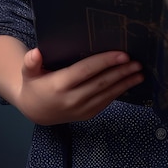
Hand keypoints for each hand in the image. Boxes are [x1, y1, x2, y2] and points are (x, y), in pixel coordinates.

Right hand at [15, 48, 143, 124]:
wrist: (35, 111)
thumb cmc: (34, 84)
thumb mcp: (28, 73)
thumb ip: (30, 62)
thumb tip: (35, 53)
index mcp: (60, 85)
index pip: (86, 71)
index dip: (105, 62)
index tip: (123, 55)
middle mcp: (72, 99)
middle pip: (101, 83)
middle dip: (121, 72)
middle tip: (138, 62)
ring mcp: (81, 109)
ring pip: (107, 94)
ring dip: (125, 83)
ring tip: (140, 73)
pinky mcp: (87, 114)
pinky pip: (106, 102)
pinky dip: (119, 92)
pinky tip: (129, 83)